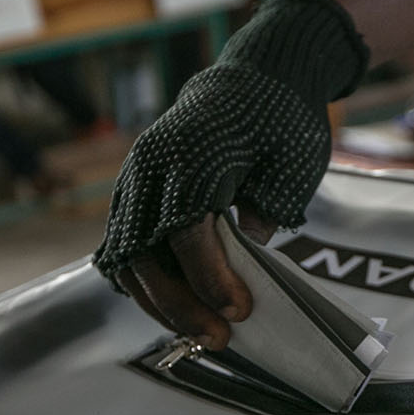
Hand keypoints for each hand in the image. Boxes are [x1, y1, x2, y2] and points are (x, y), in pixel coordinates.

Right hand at [98, 67, 318, 349]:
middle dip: (180, 305)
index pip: (186, 233)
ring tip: (197, 332)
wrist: (258, 76)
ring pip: (127, 257)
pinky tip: (169, 307)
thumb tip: (249, 263)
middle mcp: (151, 168)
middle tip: (218, 338)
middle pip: (145, 253)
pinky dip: (141, 282)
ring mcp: (135, 178)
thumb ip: (267, 212)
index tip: (239, 311)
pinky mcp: (132, 190)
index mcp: (191, 157)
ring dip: (158, 302)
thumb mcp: (290, 165)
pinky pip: (123, 247)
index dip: (209, 279)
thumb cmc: (281, 120)